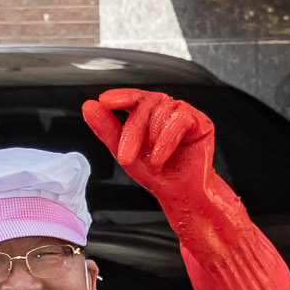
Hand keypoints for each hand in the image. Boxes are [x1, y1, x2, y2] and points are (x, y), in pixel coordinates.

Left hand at [82, 88, 217, 209]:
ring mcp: (183, 112)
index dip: (120, 96)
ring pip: (161, 112)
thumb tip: (89, 107)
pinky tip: (160, 158)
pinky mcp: (200, 121)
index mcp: (148, 113)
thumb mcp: (125, 152)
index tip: (105, 101)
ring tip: (153, 163)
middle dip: (133, 132)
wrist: (180, 193)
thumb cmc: (157, 173)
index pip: (133, 98)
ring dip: (152, 142)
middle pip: (145, 105)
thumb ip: (107, 129)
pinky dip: (166, 141)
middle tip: (126, 157)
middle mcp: (165, 108)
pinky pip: (180, 120)